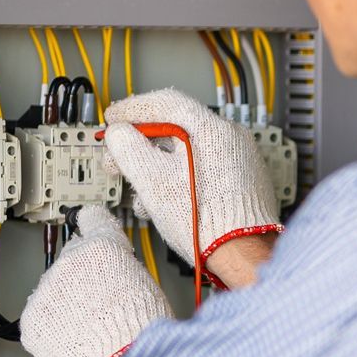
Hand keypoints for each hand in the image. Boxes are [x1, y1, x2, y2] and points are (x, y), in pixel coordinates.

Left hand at [21, 206, 175, 356]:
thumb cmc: (140, 332)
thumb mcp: (148, 285)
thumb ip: (123, 268)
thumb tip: (117, 268)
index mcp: (102, 248)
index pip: (93, 218)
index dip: (94, 225)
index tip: (89, 226)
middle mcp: (70, 262)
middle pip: (72, 260)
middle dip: (83, 276)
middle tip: (102, 302)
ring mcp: (46, 292)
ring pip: (53, 291)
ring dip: (67, 304)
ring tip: (90, 327)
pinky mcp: (31, 321)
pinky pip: (40, 319)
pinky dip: (53, 328)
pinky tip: (75, 339)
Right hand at [104, 88, 282, 267]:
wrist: (241, 254)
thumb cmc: (204, 221)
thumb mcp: (151, 179)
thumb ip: (128, 148)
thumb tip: (119, 134)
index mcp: (212, 130)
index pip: (166, 103)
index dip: (133, 109)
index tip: (115, 120)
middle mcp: (232, 139)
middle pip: (176, 129)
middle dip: (140, 145)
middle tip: (118, 158)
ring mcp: (240, 160)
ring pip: (187, 152)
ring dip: (156, 167)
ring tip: (139, 190)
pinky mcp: (242, 181)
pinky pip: (203, 170)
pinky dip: (179, 178)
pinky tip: (164, 201)